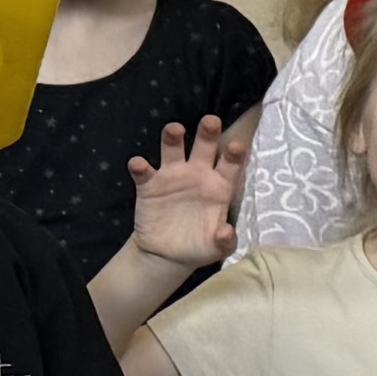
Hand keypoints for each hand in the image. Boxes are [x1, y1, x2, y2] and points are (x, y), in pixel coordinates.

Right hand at [123, 117, 240, 269]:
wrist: (168, 254)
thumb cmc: (200, 245)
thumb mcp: (217, 248)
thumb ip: (225, 240)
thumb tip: (226, 231)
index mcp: (220, 186)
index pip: (230, 165)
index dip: (234, 155)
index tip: (237, 146)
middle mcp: (198, 174)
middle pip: (204, 147)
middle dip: (208, 132)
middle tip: (211, 120)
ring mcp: (172, 177)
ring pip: (172, 150)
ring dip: (173, 137)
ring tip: (175, 129)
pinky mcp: (149, 186)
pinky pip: (143, 172)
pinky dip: (140, 166)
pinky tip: (139, 165)